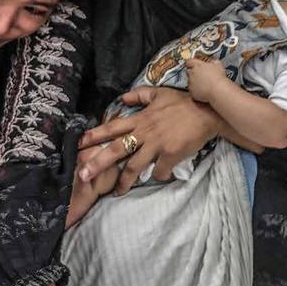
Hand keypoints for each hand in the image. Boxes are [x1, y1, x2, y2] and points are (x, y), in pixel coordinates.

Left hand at [78, 87, 219, 193]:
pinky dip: (158, 177)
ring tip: (116, 192)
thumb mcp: (159, 93)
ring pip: (134, 166)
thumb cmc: (184, 102)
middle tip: (83, 176)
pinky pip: (160, 171)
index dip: (94, 135)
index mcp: (140, 119)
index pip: (112, 127)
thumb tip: (122, 98)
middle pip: (116, 149)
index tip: (78, 144)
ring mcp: (157, 144)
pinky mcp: (171, 154)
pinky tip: (159, 179)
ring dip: (123, 182)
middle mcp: (145, 132)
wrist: (208, 111)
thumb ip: (139, 96)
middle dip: (97, 163)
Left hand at [183, 58, 229, 102]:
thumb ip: (213, 62)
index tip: (193, 64)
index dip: (191, 62)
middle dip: (193, 72)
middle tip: (201, 74)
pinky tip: (203, 89)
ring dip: (195, 81)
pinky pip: (192, 89)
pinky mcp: (192, 92)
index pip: (189, 61)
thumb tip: (213, 62)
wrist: (217, 91)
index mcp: (197, 65)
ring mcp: (191, 83)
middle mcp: (191, 74)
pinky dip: (196, 89)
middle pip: (188, 71)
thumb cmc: (218, 78)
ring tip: (204, 83)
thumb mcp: (218, 65)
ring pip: (190, 81)